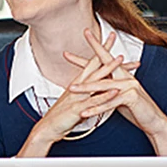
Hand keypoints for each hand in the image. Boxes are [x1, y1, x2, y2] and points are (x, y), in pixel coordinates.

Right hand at [18, 32, 139, 154]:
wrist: (46, 129)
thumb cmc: (60, 118)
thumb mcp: (74, 102)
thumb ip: (84, 95)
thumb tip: (93, 91)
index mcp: (77, 84)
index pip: (91, 63)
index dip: (100, 51)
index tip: (109, 40)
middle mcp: (78, 87)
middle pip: (93, 65)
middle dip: (104, 50)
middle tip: (114, 36)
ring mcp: (78, 96)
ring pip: (95, 80)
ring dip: (108, 68)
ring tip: (120, 59)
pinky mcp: (78, 109)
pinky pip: (94, 101)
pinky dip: (105, 96)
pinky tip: (116, 90)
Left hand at [67, 29, 166, 151]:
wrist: (154, 121)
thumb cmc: (136, 109)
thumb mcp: (119, 97)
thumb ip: (108, 90)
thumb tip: (95, 87)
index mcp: (122, 74)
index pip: (104, 59)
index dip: (93, 48)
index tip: (83, 37)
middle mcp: (125, 77)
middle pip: (101, 66)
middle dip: (83, 61)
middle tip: (67, 54)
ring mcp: (129, 85)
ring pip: (103, 86)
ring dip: (85, 88)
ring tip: (71, 89)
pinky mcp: (131, 97)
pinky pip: (110, 102)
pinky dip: (96, 109)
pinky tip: (85, 112)